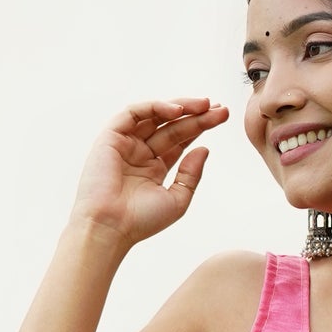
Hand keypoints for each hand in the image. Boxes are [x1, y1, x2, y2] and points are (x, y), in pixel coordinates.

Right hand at [70, 98, 228, 245]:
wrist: (110, 227)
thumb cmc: (141, 221)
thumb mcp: (177, 199)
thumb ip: (191, 175)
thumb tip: (204, 149)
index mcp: (154, 167)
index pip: (180, 141)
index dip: (200, 127)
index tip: (221, 117)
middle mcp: (140, 152)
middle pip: (172, 126)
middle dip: (196, 115)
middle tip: (219, 108)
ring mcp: (126, 143)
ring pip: (155, 115)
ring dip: (179, 107)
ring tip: (203, 105)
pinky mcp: (111, 136)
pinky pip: (134, 113)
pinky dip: (155, 107)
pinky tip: (176, 111)